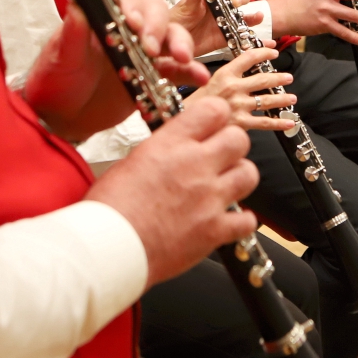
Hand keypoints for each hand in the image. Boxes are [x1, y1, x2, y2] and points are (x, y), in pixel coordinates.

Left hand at [24, 0, 205, 142]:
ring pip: (171, 36)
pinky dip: (191, 71)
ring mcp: (143, 52)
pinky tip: (200, 76)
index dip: (132, 6)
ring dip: (181, 43)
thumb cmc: (55, 81)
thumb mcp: (59, 58)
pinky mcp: (154, 76)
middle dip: (157, 27)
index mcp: (103, 18)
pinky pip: (178, 70)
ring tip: (183, 58)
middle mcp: (127, 29)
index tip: (131, 22)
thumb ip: (71, 35)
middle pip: (155, 13)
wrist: (61, 117)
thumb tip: (76, 8)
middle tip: (150, 47)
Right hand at [88, 95, 259, 287]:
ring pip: (249, 174)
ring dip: (239, 179)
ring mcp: (208, 198)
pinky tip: (227, 221)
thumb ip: (163, 151)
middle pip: (239, 139)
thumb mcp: (133, 161)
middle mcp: (195, 165)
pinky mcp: (214, 230)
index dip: (217, 116)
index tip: (213, 126)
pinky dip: (240, 221)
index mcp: (171, 144)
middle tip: (221, 157)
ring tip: (225, 187)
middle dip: (232, 146)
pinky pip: (247, 220)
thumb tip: (175, 150)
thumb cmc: (110, 208)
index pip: (214, 110)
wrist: (108, 247)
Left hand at [172, 0, 269, 54]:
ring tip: (256, 16)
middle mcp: (219, 6)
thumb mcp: (183, 7)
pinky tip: (266, 39)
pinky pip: (242, 36)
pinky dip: (256, 37)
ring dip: (252, 14)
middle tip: (235, 3)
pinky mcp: (226, 37)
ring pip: (244, 15)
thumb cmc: (176, 22)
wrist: (171, 45)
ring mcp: (225, 21)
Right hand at [191, 47, 294, 130]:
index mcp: (224, 74)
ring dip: (283, 99)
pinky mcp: (240, 123)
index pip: (249, 57)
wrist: (182, 123)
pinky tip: (289, 122)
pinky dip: (279, 123)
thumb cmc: (191, 105)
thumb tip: (242, 74)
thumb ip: (225, 77)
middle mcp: (233, 88)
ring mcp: (238, 106)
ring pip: (267, 101)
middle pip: (263, 80)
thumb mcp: (206, 82)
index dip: (264, 53)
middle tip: (288, 77)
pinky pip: (264, 123)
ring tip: (292, 98)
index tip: (273, 52)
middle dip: (279, 78)